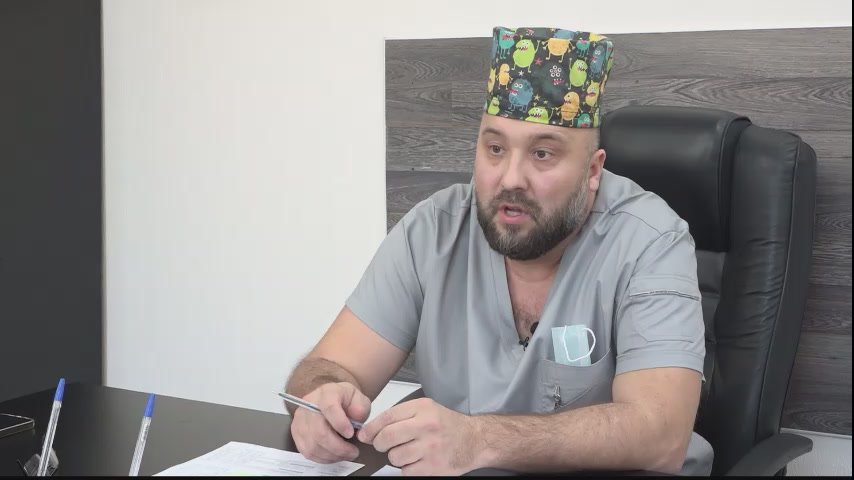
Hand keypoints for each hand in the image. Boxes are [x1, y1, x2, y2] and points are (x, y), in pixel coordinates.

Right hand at [289, 382, 370, 463]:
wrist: (332, 401)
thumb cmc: (346, 401)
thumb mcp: (359, 399)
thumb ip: (360, 407)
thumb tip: (356, 418)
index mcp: (326, 393)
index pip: (329, 407)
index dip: (340, 423)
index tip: (351, 434)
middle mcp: (308, 406)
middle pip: (319, 431)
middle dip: (338, 447)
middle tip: (353, 452)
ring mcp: (300, 420)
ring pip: (313, 446)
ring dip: (332, 455)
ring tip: (346, 455)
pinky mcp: (296, 434)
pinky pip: (308, 452)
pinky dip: (323, 458)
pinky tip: (335, 456)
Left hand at [357, 397, 479, 474]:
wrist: (475, 440)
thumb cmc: (448, 425)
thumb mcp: (427, 410)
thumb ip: (402, 415)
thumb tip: (372, 429)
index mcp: (423, 409)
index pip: (388, 417)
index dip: (371, 428)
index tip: (364, 435)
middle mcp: (427, 426)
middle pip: (387, 437)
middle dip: (380, 444)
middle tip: (383, 445)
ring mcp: (430, 448)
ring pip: (395, 457)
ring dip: (396, 457)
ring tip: (408, 452)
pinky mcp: (433, 467)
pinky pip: (406, 471)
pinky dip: (407, 469)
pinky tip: (417, 461)